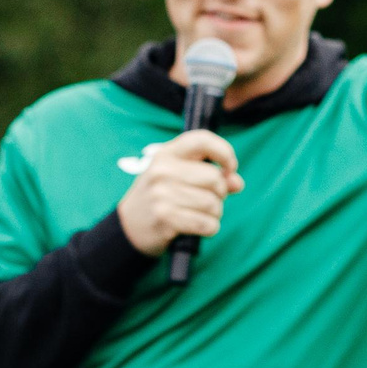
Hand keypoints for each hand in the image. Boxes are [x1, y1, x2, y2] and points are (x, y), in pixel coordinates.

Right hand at [116, 129, 242, 255]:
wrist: (130, 226)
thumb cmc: (160, 197)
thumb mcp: (178, 178)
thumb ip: (211, 175)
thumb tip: (237, 183)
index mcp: (166, 154)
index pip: (202, 140)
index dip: (225, 152)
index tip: (229, 168)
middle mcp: (162, 170)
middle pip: (214, 178)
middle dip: (220, 193)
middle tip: (208, 199)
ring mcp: (161, 194)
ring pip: (213, 204)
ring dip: (215, 213)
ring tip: (201, 214)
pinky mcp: (165, 217)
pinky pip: (207, 224)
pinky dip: (210, 228)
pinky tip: (199, 226)